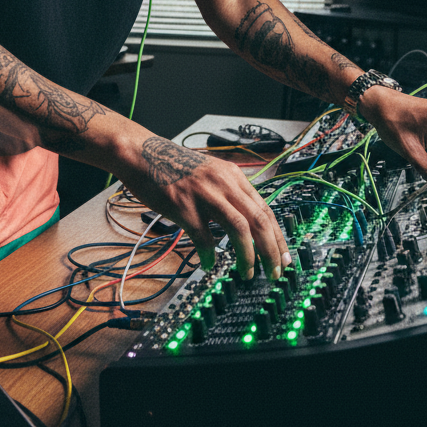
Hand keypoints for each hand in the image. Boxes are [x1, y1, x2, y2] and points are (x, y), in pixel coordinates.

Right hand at [115, 135, 290, 279]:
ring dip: (248, 255)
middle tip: (275, 272)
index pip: (266, 209)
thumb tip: (248, 223)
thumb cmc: (173, 167)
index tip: (284, 257)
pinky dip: (210, 255)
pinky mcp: (183, 206)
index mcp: (233, 176)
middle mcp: (223, 183)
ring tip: (247, 272)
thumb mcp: (211, 173)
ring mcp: (204, 194)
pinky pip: (203, 237)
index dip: (279, 237)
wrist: (142, 154)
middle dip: (272, 250)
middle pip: (259, 220)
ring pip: (239, 228)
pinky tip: (209, 263)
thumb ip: (229, 193)